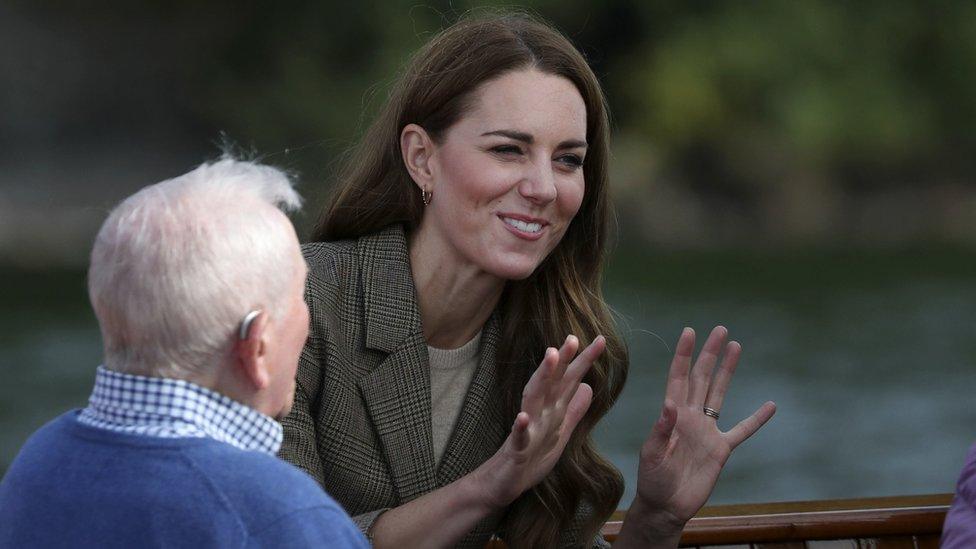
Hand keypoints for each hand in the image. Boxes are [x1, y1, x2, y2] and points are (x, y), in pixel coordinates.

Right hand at [471, 335, 605, 509]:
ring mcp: (527, 429)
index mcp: (552, 409)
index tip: (600, 340)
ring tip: (550, 356)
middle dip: (563, 360)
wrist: (504, 482)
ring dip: (542, 378)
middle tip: (572, 337)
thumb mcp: (560, 432)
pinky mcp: (517, 450)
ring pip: (534, 399)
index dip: (584, 360)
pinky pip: (518, 437)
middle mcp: (539, 413)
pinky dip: (520, 427)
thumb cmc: (531, 455)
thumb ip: (573, 409)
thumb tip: (589, 386)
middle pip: (553, 382)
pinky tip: (521, 417)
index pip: (570, 380)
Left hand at [633, 326, 775, 532]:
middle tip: (720, 330)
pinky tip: (771, 406)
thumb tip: (670, 405)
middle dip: (709, 354)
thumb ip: (661, 430)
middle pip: (702, 378)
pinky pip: (742, 430)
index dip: (684, 355)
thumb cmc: (652, 480)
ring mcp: (707, 431)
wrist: (666, 506)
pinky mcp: (720, 449)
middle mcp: (691, 417)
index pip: (679, 378)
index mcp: (672, 415)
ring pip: (719, 394)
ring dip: (727, 371)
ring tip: (735, 347)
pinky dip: (756, 419)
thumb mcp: (651, 455)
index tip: (690, 332)